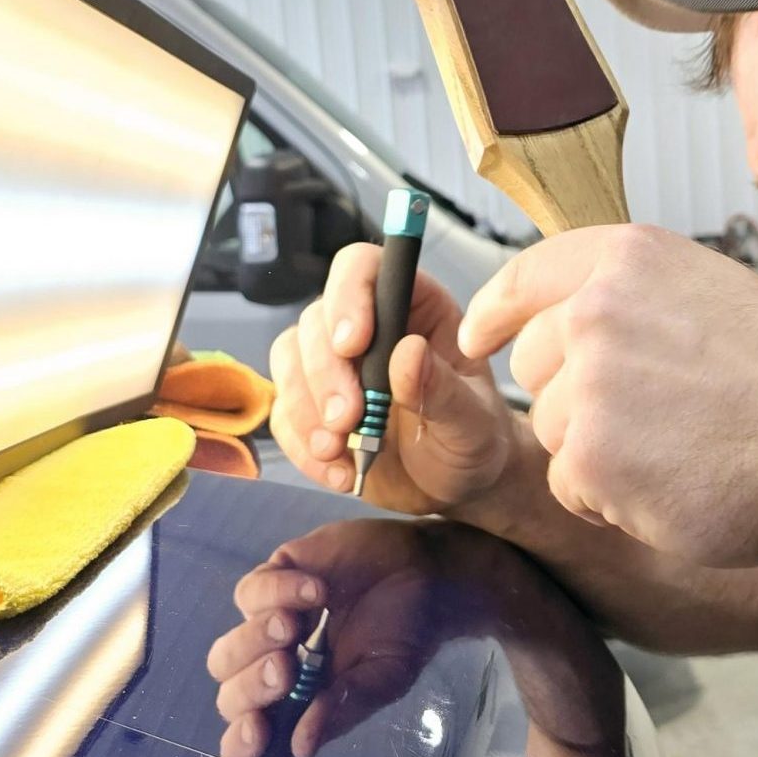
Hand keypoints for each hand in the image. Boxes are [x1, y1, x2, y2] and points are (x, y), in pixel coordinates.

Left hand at [206, 521, 436, 756]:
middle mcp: (276, 673)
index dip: (243, 747)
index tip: (260, 729)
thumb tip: (303, 748)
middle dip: (251, 689)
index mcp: (301, 707)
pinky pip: (249, 595)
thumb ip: (346, 706)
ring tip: (294, 625)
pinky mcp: (270, 583)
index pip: (251, 745)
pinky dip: (276, 592)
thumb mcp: (387, 675)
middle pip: (230, 698)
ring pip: (225, 652)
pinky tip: (316, 589)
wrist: (423, 569)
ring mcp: (266, 628)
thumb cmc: (406, 630)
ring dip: (253, 642)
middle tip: (286, 669)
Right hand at [269, 245, 514, 513]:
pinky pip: (283, 411)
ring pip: (289, 358)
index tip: (353, 344)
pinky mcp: (311, 405)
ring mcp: (333, 365)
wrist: (455, 488)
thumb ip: (443, 390)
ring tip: (339, 449)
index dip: (349, 296)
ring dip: (305, 408)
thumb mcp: (472, 422)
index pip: (363, 268)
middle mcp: (367, 326)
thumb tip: (408, 352)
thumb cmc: (474, 441)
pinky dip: (302, 444)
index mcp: (414, 308)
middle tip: (348, 419)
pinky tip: (338, 470)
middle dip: (324, 372)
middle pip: (317, 318)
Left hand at [459, 224, 757, 567]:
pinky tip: (675, 484)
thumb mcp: (711, 297)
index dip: (495, 311)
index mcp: (629, 258)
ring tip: (679, 449)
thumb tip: (567, 322)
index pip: (526, 276)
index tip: (476, 335)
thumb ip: (633, 300)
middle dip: (573, 399)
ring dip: (596, 452)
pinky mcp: (592, 456)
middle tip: (658, 418)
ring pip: (548, 429)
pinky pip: (568, 485)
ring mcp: (590, 383)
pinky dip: (611, 500)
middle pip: (532, 363)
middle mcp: (598, 309)